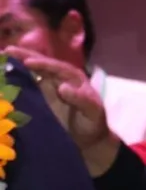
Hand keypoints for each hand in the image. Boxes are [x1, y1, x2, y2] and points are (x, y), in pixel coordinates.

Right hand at [5, 46, 120, 175]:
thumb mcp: (92, 111)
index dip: (43, 64)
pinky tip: (1, 79)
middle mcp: (59, 79)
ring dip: (17, 65)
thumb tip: (62, 87)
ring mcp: (48, 89)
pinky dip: (14, 82)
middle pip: (41, 65)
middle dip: (25, 56)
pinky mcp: (39, 101)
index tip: (28, 61)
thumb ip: (81, 99)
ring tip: (1, 58)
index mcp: (73, 78)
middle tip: (7, 50)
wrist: (88, 139)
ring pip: (31, 74)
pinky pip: (26, 88)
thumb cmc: (92, 122)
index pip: (57, 67)